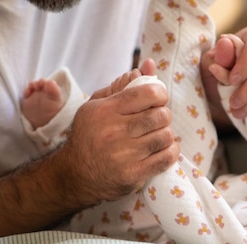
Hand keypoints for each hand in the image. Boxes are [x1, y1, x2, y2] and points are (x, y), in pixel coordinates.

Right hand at [54, 63, 178, 205]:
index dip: (160, 94)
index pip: (148, 93)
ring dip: (166, 135)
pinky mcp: (133, 174)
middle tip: (157, 120)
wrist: (76, 174)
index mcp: (106, 110)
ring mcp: (124, 155)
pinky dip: (170, 152)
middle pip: (160, 116)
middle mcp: (114, 131)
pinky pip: (166, 158)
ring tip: (157, 136)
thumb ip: (123, 85)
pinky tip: (163, 149)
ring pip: (165, 137)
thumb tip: (148, 65)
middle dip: (164, 116)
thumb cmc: (90, 136)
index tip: (158, 100)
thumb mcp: (97, 106)